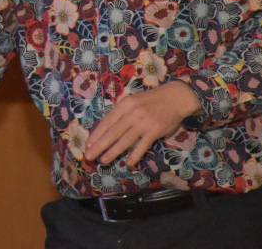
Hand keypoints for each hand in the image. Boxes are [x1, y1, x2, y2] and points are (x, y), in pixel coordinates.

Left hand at [84, 81, 200, 166]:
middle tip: (89, 156)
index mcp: (124, 105)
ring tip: (103, 160)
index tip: (87, 144)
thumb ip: (120, 112)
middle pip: (112, 132)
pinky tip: (128, 163)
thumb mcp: (132, 100)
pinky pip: (142, 145)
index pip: (106, 122)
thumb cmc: (150, 100)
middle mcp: (131, 113)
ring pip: (125, 140)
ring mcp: (143, 123)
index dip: (96, 134)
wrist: (174, 98)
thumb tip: (106, 128)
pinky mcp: (154, 131)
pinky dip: (135, 155)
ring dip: (113, 152)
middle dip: (99, 145)